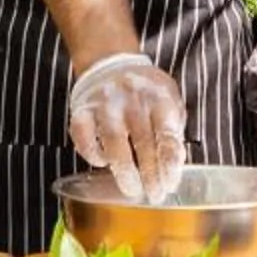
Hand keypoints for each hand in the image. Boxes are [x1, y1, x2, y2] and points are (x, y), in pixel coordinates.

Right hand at [68, 51, 186, 202]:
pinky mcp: (82, 109)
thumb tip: (174, 165)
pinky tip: (102, 162)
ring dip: (124, 171)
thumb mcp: (168, 98)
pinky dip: (93, 154)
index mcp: (158, 96)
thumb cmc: (145, 89)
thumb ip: (172, 127)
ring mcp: (105, 103)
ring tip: (132, 189)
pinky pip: (84, 137)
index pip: (167, 133)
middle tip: (155, 194)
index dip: (170, 162)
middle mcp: (132, 98)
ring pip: (114, 142)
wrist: (111, 62)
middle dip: (150, 174)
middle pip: (143, 142)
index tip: (171, 183)